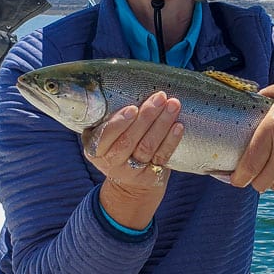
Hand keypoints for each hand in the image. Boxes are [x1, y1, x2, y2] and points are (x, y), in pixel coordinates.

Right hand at [84, 92, 182, 228]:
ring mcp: (132, 171)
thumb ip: (106, 120)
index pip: (105, 136)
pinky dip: (171, 141)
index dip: (119, 123)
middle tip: (159, 97)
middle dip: (146, 117)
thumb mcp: (103, 139)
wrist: (129, 186)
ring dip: (162, 124)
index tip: (132, 108)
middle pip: (129, 139)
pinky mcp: (151, 176)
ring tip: (173, 105)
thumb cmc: (116, 149)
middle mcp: (111, 162)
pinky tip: (178, 126)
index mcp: (95, 149)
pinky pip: (162, 156)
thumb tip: (119, 87)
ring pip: (147, 146)